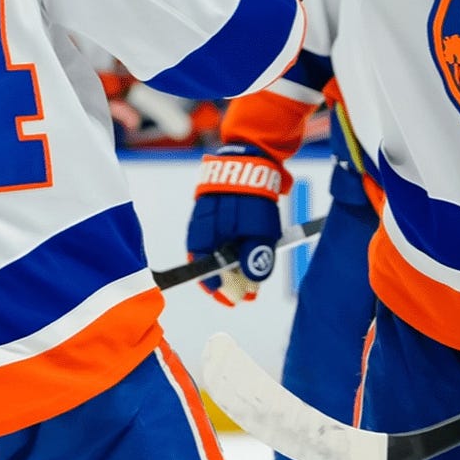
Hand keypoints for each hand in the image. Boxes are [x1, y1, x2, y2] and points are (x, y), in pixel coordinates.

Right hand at [187, 144, 285, 305]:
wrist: (247, 160)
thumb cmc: (252, 198)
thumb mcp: (260, 231)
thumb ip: (254, 257)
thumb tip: (251, 283)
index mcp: (207, 238)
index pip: (206, 273)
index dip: (221, 289)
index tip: (235, 299)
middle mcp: (200, 231)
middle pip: (210, 265)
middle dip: (227, 282)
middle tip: (245, 293)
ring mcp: (204, 220)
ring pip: (213, 251)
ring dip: (229, 267)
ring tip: (246, 276)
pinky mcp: (210, 210)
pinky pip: (215, 237)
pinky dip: (227, 248)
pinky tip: (239, 253)